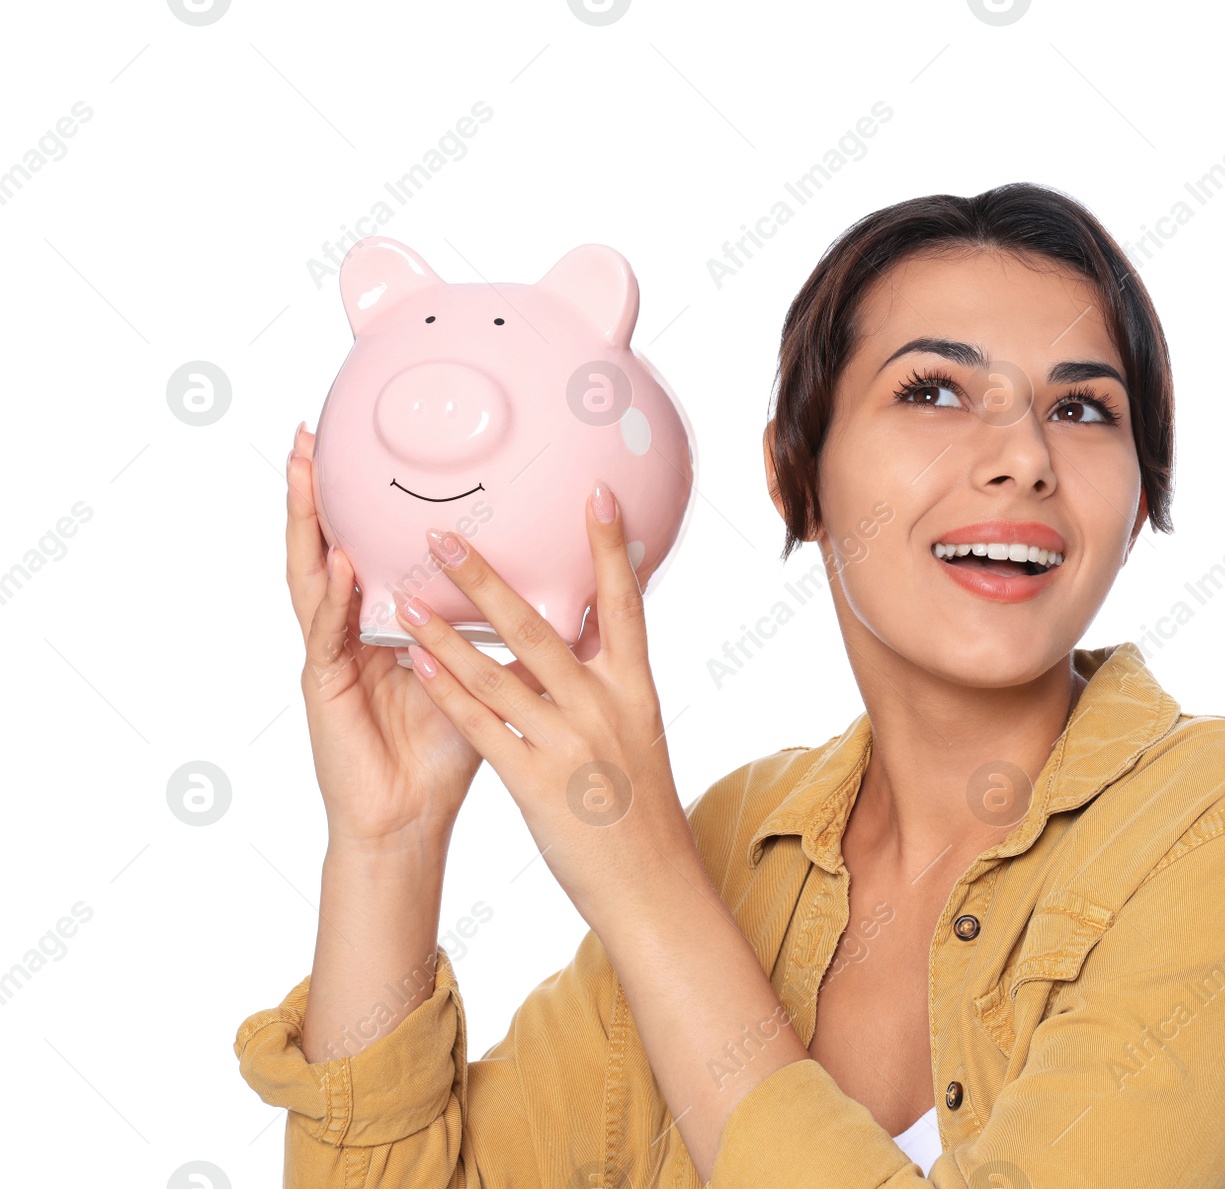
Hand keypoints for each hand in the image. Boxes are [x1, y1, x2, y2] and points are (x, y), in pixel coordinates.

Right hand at [286, 421, 558, 848]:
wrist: (411, 819)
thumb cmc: (447, 750)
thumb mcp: (485, 674)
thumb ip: (506, 631)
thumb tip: (568, 592)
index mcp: (379, 620)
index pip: (363, 544)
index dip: (357, 497)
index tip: (359, 438)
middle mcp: (348, 628)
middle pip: (326, 544)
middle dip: (315, 491)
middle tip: (311, 431)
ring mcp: (331, 654)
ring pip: (310, 575)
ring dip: (306, 522)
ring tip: (306, 470)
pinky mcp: (325, 686)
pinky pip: (326, 631)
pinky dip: (331, 593)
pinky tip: (337, 558)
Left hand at [392, 480, 695, 924]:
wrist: (654, 886)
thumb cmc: (645, 813)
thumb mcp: (640, 737)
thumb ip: (612, 686)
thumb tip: (592, 640)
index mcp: (636, 690)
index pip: (624, 605)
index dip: (610, 548)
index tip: (595, 494)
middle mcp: (604, 706)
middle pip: (540, 628)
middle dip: (486, 578)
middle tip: (445, 534)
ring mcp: (569, 744)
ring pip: (498, 672)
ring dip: (446, 630)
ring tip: (406, 593)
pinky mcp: (536, 784)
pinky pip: (482, 727)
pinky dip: (448, 691)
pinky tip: (418, 662)